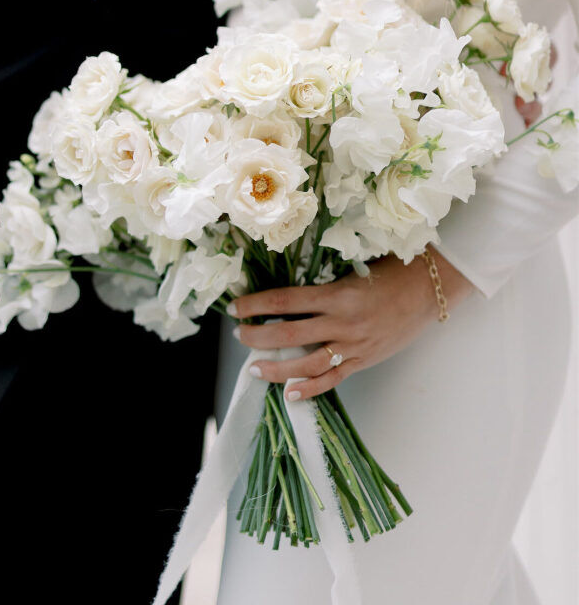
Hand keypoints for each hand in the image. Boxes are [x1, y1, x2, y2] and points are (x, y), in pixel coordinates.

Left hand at [229, 250, 474, 401]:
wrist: (428, 290)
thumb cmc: (390, 272)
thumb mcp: (352, 270)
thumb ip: (323, 283)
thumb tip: (286, 292)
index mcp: (336, 294)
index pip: (285, 301)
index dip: (256, 305)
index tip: (236, 307)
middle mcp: (342, 323)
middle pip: (289, 335)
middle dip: (258, 336)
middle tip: (238, 335)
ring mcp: (354, 346)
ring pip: (307, 364)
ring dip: (276, 368)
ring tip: (254, 368)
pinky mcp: (364, 361)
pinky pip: (333, 379)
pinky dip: (310, 389)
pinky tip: (289, 394)